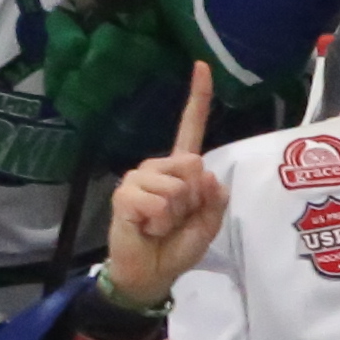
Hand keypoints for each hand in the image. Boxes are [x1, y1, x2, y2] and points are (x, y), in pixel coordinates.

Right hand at [93, 73, 228, 310]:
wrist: (151, 273)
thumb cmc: (177, 246)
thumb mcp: (208, 223)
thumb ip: (215, 198)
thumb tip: (205, 174)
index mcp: (180, 169)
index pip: (190, 127)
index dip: (197, 98)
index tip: (201, 65)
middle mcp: (158, 167)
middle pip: (193, 165)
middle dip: (194, 199)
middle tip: (177, 219)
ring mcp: (138, 178)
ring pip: (176, 187)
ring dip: (176, 215)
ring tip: (160, 226)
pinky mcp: (124, 195)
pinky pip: (157, 204)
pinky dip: (159, 223)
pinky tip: (147, 229)